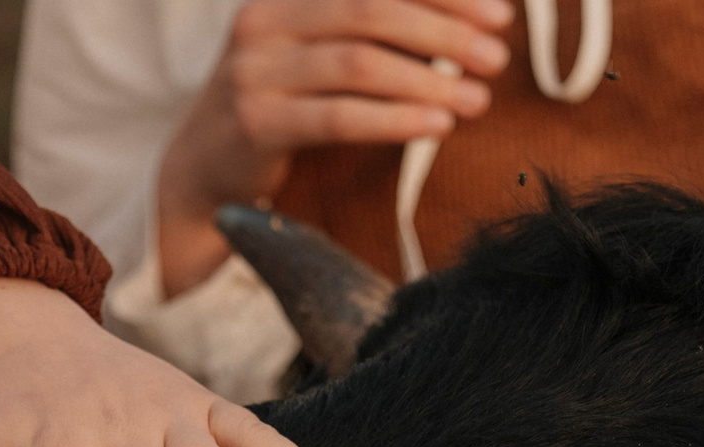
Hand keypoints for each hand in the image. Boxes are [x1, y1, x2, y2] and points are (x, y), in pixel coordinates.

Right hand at [158, 0, 514, 295]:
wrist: (204, 172)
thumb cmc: (284, 110)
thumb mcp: (323, 58)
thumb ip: (377, 36)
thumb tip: (468, 29)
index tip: (500, 13)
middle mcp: (266, 18)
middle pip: (371, 9)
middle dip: (446, 31)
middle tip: (497, 57)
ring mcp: (254, 68)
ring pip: (358, 62)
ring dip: (429, 80)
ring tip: (477, 101)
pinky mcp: (255, 121)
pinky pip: (338, 116)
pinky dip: (394, 120)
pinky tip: (437, 126)